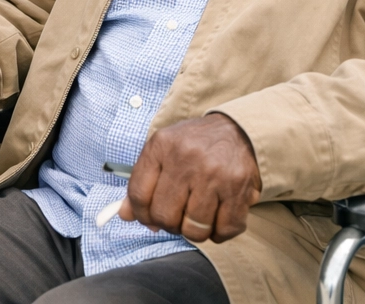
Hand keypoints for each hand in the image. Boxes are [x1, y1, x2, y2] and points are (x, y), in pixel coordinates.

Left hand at [119, 114, 260, 243]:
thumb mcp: (162, 152)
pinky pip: (224, 230)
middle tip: (178, 217)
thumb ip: (141, 182)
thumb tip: (125, 215)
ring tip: (197, 218)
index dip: (141, 215)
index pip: (139, 195)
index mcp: (162, 145)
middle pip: (165, 216)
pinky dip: (219, 234)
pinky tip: (217, 220)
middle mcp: (187, 158)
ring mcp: (214, 173)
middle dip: (170, 225)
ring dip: (195, 231)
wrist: (237, 130)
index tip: (149, 218)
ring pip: (194, 229)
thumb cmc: (193, 145)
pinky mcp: (238, 187)